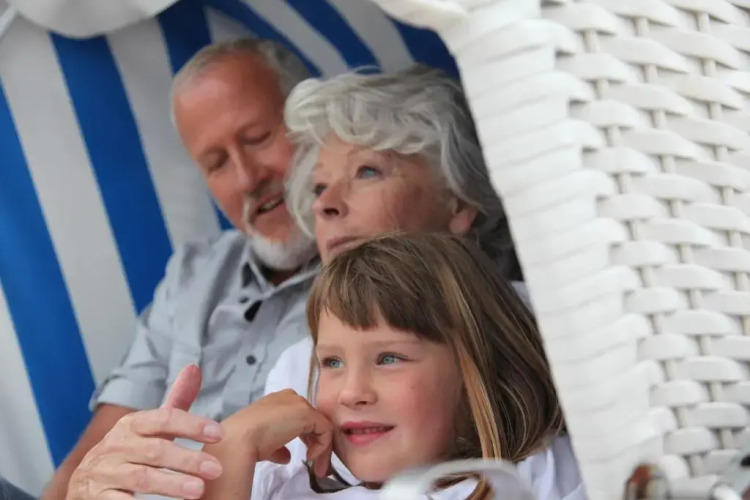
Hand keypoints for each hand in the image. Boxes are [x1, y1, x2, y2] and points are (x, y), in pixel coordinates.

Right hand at [66, 365, 224, 499]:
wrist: (84, 484)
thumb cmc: (127, 453)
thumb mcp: (148, 428)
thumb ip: (174, 404)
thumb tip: (194, 368)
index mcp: (131, 425)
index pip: (163, 418)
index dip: (191, 424)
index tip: (219, 433)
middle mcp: (116, 446)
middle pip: (155, 450)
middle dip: (188, 459)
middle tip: (216, 469)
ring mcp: (104, 473)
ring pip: (141, 478)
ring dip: (171, 484)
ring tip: (199, 490)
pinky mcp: (95, 498)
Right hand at [210, 389, 333, 477]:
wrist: (241, 438)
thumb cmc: (248, 441)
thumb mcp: (266, 444)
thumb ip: (279, 447)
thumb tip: (286, 457)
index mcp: (278, 401)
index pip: (301, 417)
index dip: (306, 436)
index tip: (306, 454)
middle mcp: (290, 397)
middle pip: (312, 420)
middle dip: (315, 442)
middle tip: (315, 462)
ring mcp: (299, 403)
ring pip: (320, 425)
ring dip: (321, 447)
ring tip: (317, 466)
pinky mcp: (306, 413)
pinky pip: (324, 429)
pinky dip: (322, 446)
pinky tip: (310, 456)